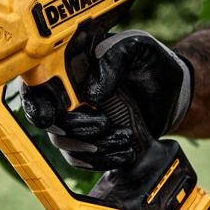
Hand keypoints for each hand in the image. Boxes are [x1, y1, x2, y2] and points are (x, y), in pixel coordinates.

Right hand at [21, 30, 192, 170]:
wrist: (173, 93)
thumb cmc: (151, 63)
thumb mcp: (137, 48)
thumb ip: (114, 58)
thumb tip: (91, 92)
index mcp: (69, 66)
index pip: (36, 84)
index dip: (35, 102)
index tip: (51, 115)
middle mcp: (66, 94)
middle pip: (47, 119)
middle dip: (72, 128)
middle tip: (104, 124)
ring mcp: (75, 120)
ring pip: (63, 143)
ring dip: (93, 147)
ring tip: (126, 138)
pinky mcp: (89, 141)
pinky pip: (81, 159)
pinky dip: (101, 161)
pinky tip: (126, 152)